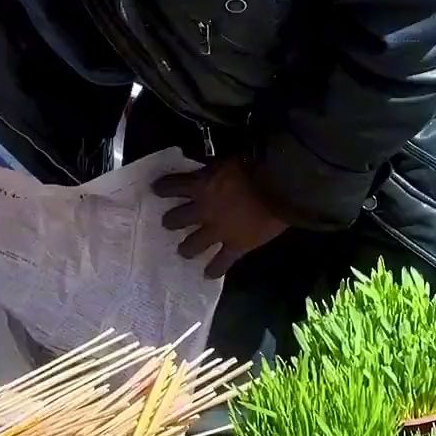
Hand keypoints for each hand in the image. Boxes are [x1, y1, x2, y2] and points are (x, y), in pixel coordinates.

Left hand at [154, 160, 288, 278]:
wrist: (280, 188)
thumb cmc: (257, 166)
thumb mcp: (229, 160)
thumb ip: (216, 170)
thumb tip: (211, 170)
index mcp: (201, 186)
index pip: (172, 186)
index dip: (163, 188)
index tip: (156, 190)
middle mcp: (203, 211)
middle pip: (178, 219)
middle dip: (171, 221)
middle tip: (168, 224)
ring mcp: (218, 232)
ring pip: (193, 244)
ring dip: (187, 248)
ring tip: (184, 251)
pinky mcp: (235, 246)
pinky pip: (221, 262)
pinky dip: (215, 269)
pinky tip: (209, 274)